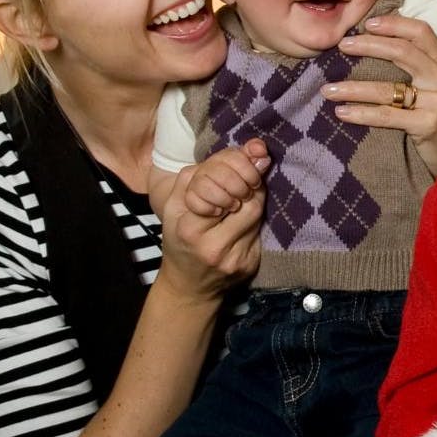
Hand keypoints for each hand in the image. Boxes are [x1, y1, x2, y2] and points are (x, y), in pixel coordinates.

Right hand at [153, 142, 264, 302]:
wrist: (189, 286)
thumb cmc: (181, 238)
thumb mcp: (175, 206)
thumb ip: (200, 175)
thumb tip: (256, 150)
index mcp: (186, 226)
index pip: (214, 185)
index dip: (229, 171)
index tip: (229, 173)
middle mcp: (209, 244)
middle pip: (245, 199)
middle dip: (247, 183)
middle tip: (244, 183)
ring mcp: (232, 257)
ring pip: (256, 213)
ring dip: (254, 199)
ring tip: (242, 199)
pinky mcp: (248, 265)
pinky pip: (261, 231)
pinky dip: (256, 219)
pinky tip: (244, 220)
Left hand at [329, 14, 436, 174]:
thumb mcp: (435, 88)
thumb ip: (417, 67)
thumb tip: (374, 43)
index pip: (421, 32)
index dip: (394, 24)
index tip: (366, 24)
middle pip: (402, 51)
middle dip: (368, 45)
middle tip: (341, 46)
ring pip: (387, 87)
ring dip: (353, 87)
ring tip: (328, 89)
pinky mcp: (428, 124)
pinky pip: (386, 115)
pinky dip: (360, 113)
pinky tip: (342, 113)